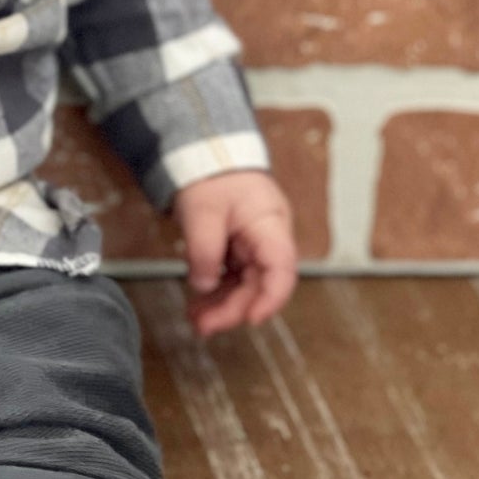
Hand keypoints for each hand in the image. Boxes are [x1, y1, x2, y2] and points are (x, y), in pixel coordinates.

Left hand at [172, 170, 296, 336]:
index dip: (270, 298)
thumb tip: (203, 284)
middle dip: (234, 309)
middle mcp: (267, 238)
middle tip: (204, 326)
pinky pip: (232, 276)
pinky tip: (200, 304)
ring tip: (197, 320)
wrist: (205, 152)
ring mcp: (253, 244)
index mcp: (269, 224)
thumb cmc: (212, 173)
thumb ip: (204, 249)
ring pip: (245, 285)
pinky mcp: (238, 248)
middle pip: (259, 283)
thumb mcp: (202, 210)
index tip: (251, 318)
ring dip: (223, 305)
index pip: (281, 269)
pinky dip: (217, 291)